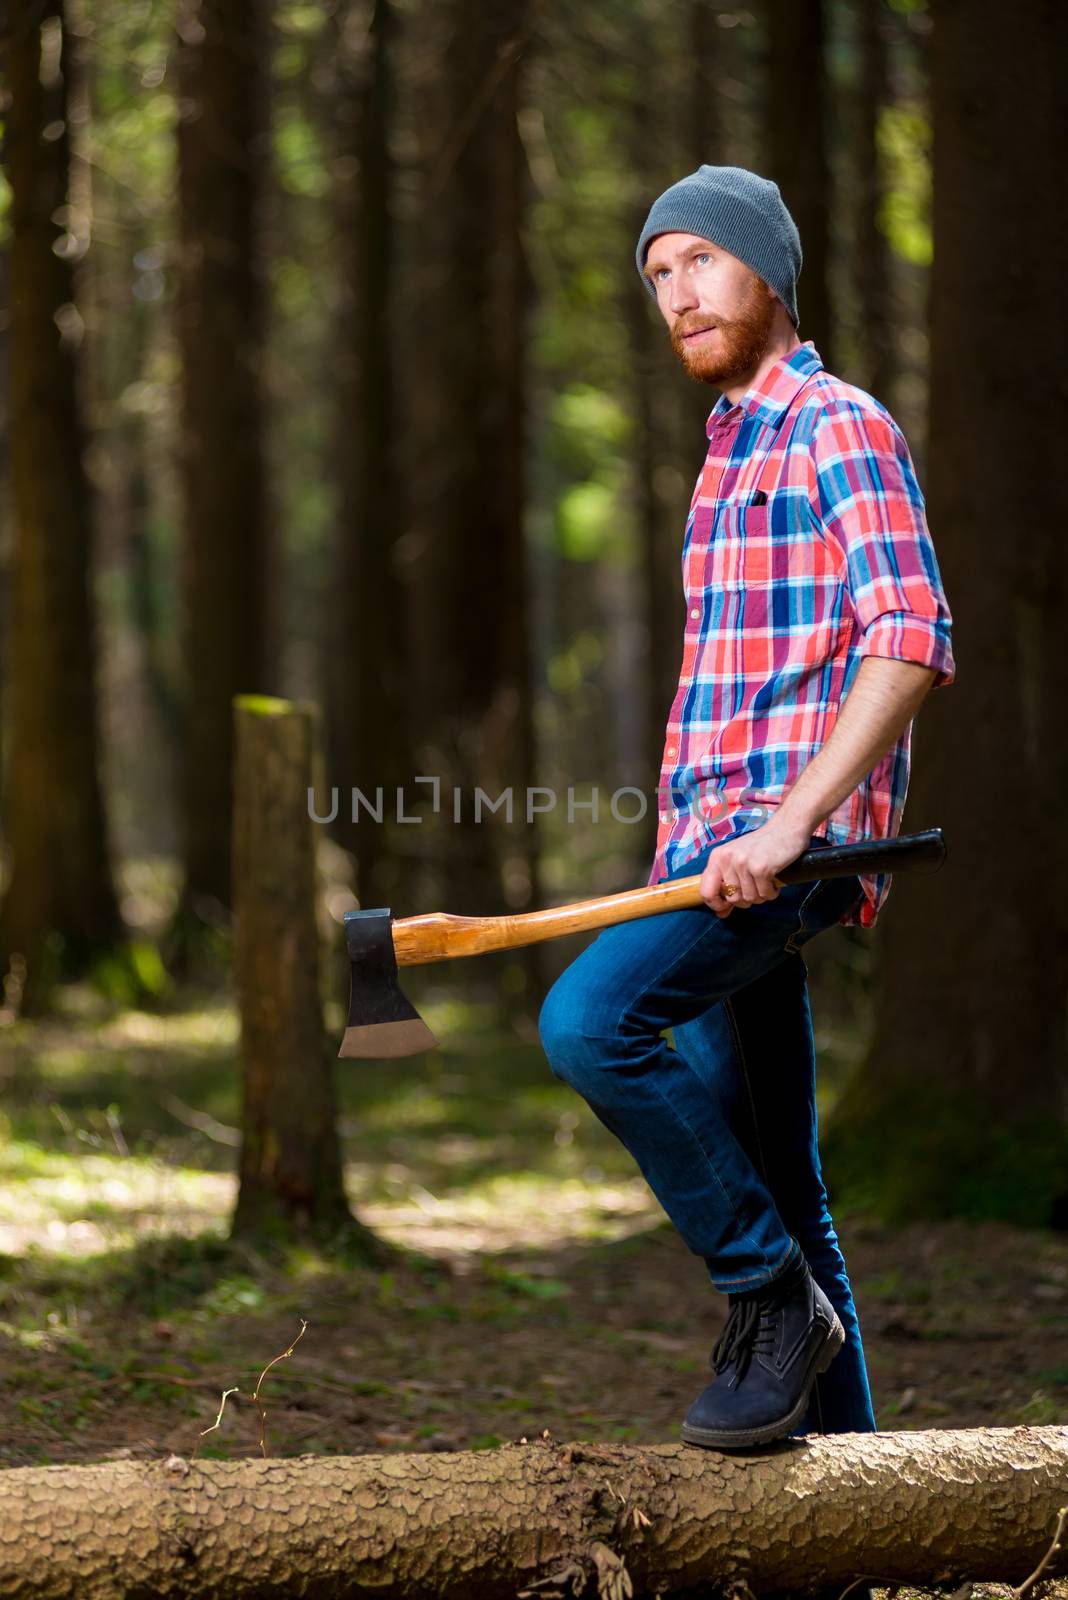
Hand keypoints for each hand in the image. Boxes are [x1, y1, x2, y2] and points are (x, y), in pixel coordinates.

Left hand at [699, 817, 814, 917]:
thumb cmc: (763, 846)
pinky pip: (764, 895)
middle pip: (732, 898)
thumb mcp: (738, 859)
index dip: (716, 904)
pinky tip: (774, 881)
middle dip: (747, 899)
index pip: (705, 891)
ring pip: (750, 898)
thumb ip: (728, 884)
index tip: (726, 908)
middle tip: (756, 887)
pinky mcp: (760, 868)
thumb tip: (721, 913)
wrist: (786, 828)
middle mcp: (727, 859)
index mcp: (717, 857)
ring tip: (766, 881)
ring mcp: (743, 863)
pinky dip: (772, 893)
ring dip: (761, 895)